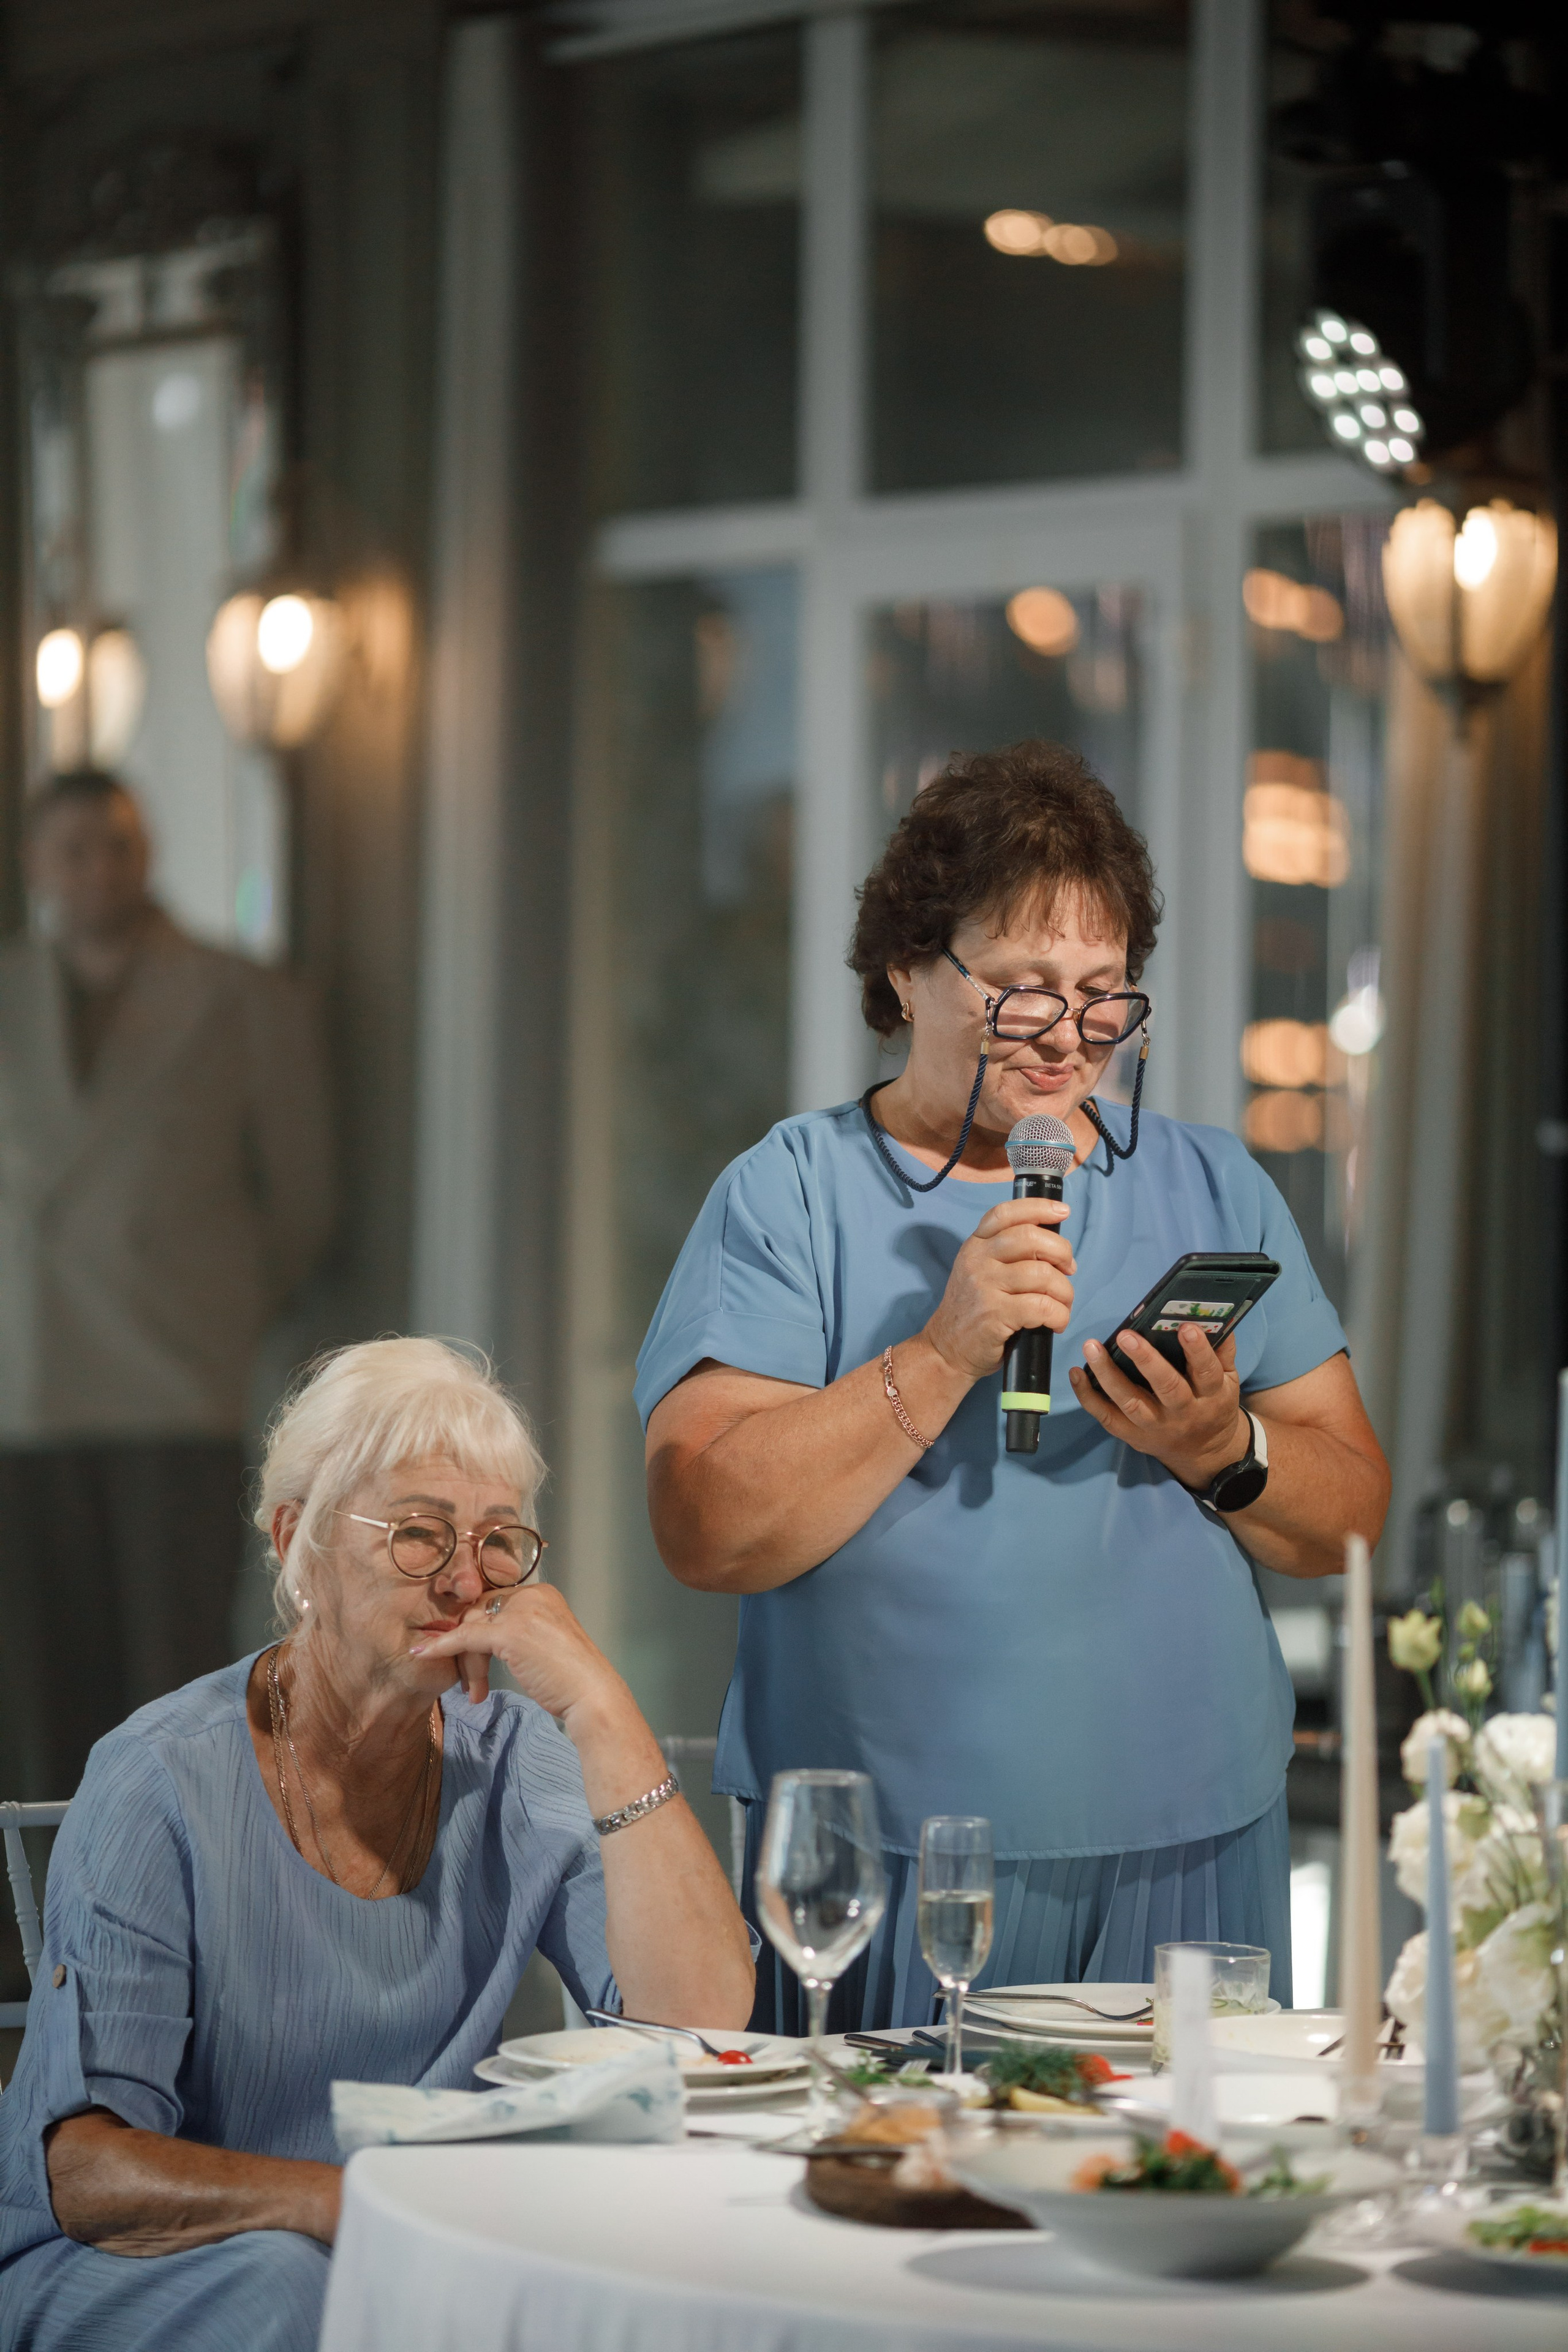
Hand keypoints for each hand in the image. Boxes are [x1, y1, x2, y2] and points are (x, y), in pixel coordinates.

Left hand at [409, 1580, 624, 1722]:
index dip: (476, 1628)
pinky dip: (443, 1646)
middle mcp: (532, 1594)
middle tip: (470, 1683)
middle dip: (468, 1648)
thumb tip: (483, 1638)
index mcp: (542, 1594)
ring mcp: (522, 1611)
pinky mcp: (511, 1632)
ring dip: (467, 1663)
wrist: (592, 1696)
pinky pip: (466, 1637)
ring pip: (473, 1627)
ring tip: (474, 1693)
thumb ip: (519, 1633)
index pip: (494, 1603)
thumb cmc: (571, 1680)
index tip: (465, 1653)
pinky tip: (424, 1653)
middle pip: (480, 1613)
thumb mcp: (543, 1645)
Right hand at [924, 1196, 1074, 1381]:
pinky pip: (1041, 1307)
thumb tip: (1054, 1249)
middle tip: (1069, 1270)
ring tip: (1062, 1305)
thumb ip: (1006, 1255)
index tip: (1063, 1212)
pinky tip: (1056, 1323)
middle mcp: (977, 1260)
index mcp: (975, 1245)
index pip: (1006, 1214)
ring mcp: (984, 1286)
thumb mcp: (979, 1273)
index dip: (1038, 1208)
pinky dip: (1059, 1315)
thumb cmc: (973, 1312)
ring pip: (1042, 1274)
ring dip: (1064, 1292)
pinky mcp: (994, 1314)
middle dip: (1061, 1252)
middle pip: (1030, 1238)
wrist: (946, 1349)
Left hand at [1069, 1325, 1250, 1490]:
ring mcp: (1155, 1426)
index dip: (1197, 1351)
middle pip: (1166, 1388)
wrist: (1204, 1452)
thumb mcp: (1229, 1380)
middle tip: (1126, 1335)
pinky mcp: (1132, 1435)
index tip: (1185, 1327)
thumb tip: (1215, 1316)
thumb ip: (1222, 1350)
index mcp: (1211, 1396)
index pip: (1206, 1372)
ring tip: (1091, 1348)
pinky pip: (1107, 1417)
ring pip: (1130, 1402)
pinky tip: (1076, 1373)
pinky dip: (1088, 1396)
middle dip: (1146, 1360)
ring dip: (1108, 1375)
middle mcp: (1183, 1413)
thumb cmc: (1213, 1404)